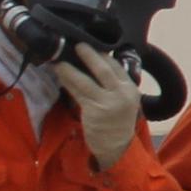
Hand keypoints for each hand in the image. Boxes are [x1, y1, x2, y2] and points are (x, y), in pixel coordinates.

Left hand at [49, 46, 137, 165]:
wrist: (117, 146)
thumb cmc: (117, 122)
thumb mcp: (123, 101)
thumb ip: (114, 85)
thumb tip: (95, 66)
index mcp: (131, 89)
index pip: (116, 66)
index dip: (103, 54)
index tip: (91, 45)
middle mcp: (121, 93)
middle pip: (103, 69)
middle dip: (89, 55)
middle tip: (77, 44)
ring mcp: (107, 102)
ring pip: (85, 80)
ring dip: (70, 68)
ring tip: (59, 59)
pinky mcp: (93, 110)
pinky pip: (77, 92)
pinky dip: (68, 82)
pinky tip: (60, 75)